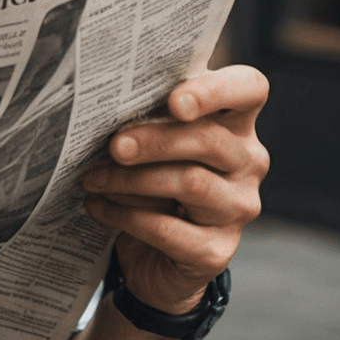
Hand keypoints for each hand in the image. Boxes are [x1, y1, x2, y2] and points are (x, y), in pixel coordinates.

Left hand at [81, 66, 268, 313]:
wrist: (151, 250)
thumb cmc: (149, 173)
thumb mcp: (148, 137)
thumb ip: (142, 114)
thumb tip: (100, 103)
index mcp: (233, 122)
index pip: (248, 89)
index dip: (216, 91)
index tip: (174, 101)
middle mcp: (247, 162)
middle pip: (210, 140)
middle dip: (154, 141)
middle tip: (113, 146)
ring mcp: (238, 208)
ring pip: (191, 183)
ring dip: (131, 180)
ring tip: (91, 178)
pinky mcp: (216, 251)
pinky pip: (169, 229)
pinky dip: (124, 215)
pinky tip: (96, 205)